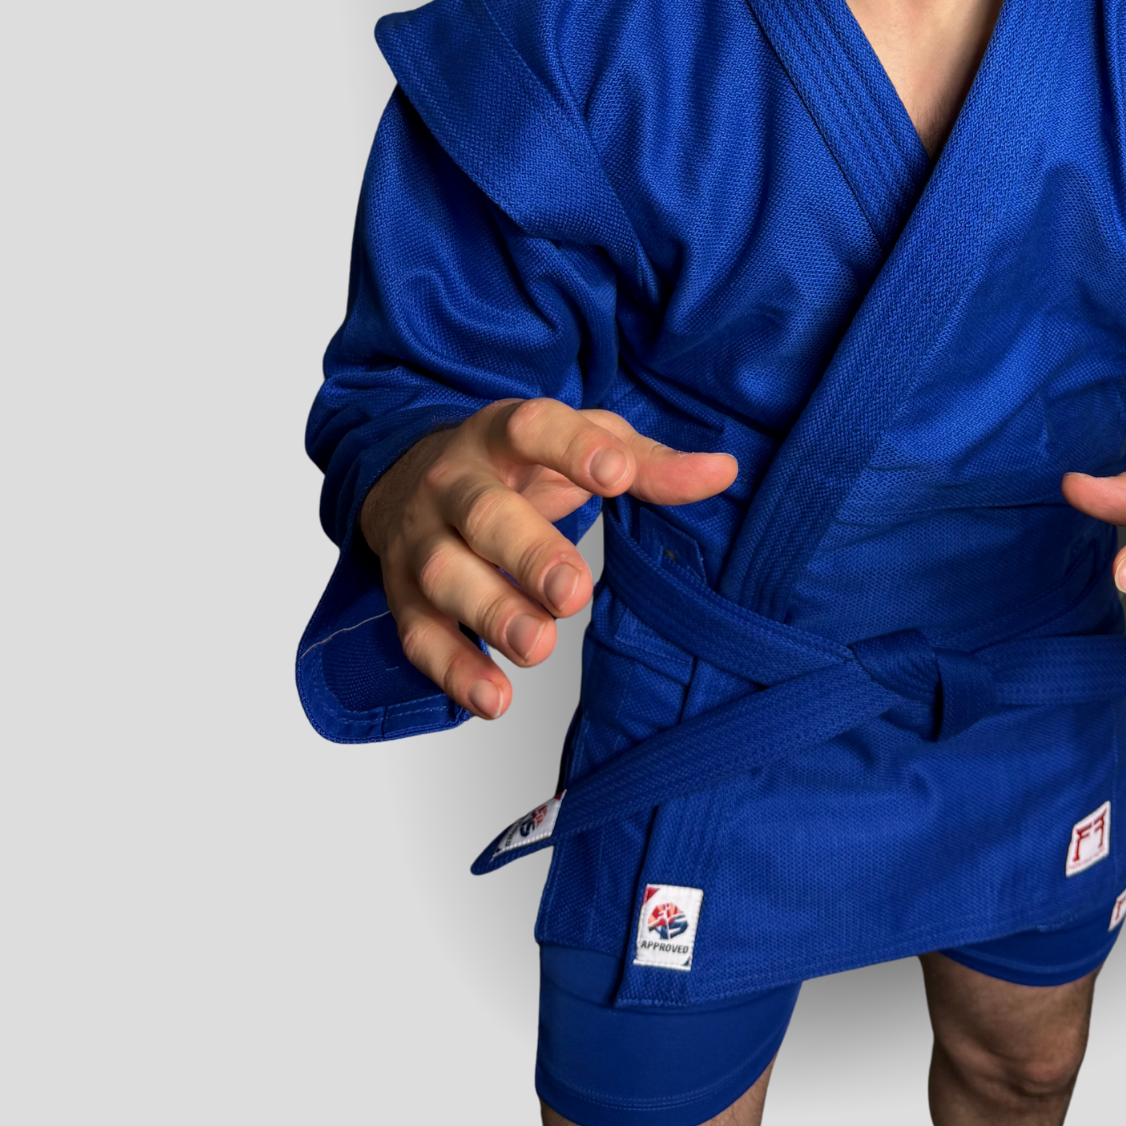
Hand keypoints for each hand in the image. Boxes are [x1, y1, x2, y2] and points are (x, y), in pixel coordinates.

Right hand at [360, 398, 737, 720]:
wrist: (409, 474)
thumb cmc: (520, 462)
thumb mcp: (582, 443)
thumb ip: (648, 464)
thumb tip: (723, 471)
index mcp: (504, 434)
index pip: (534, 428)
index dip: (574, 448)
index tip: (616, 476)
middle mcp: (454, 481)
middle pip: (483, 513)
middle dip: (527, 553)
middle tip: (573, 593)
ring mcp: (422, 537)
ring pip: (446, 574)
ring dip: (491, 613)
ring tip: (539, 645)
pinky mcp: (402, 592)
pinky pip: (418, 634)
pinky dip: (454, 670)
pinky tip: (495, 697)